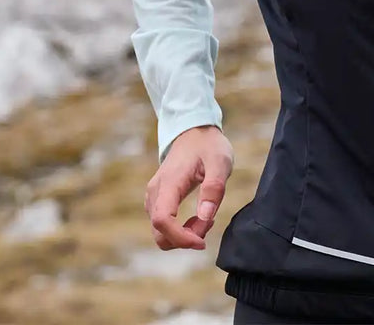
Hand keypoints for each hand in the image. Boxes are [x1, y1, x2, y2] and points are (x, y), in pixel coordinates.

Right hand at [145, 125, 233, 250]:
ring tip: (207, 217)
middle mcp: (155, 191)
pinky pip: (163, 224)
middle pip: (159, 232)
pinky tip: (199, 215)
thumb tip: (205, 217)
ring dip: (183, 235)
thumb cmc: (208, 146)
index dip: (180, 237)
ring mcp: (154, 196)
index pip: (162, 220)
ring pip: (160, 231)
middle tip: (209, 223)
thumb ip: (213, 188)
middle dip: (185, 238)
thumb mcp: (220, 162)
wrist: (194, 132)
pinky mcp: (158, 199)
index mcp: (169, 182)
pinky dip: (180, 229)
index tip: (202, 241)